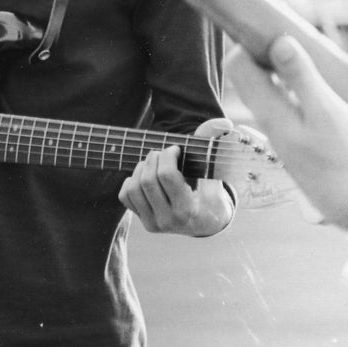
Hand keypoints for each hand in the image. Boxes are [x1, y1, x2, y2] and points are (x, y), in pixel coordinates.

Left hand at [118, 118, 234, 236]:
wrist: (207, 224)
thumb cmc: (212, 195)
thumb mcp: (217, 176)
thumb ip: (214, 149)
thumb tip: (222, 123)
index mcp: (189, 209)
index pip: (167, 176)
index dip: (168, 155)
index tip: (176, 149)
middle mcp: (169, 220)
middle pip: (148, 181)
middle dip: (154, 158)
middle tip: (163, 152)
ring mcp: (154, 223)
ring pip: (134, 188)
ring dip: (141, 168)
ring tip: (154, 163)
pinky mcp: (144, 222)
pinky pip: (125, 196)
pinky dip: (131, 181)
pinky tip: (145, 178)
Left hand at [226, 35, 347, 231]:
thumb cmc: (341, 154)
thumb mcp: (326, 111)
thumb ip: (301, 77)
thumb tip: (279, 42)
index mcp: (267, 110)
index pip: (237, 64)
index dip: (249, 42)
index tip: (274, 32)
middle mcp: (263, 116)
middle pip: (245, 72)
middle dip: (260, 50)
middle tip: (289, 40)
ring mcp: (273, 124)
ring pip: (260, 83)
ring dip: (274, 65)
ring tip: (301, 57)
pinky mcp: (285, 130)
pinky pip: (274, 96)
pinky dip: (284, 81)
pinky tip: (306, 80)